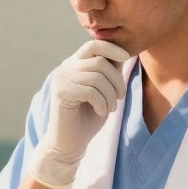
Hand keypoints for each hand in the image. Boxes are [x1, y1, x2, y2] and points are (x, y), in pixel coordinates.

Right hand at [30, 40, 130, 188]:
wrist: (69, 143)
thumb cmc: (88, 117)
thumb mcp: (103, 90)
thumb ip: (109, 72)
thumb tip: (124, 53)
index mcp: (74, 64)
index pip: (94, 44)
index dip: (112, 48)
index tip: (126, 58)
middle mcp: (65, 68)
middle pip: (100, 61)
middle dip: (117, 80)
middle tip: (119, 97)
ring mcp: (61, 80)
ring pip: (98, 77)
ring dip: (110, 94)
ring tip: (110, 107)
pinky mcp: (61, 93)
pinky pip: (91, 91)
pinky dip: (102, 103)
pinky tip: (101, 112)